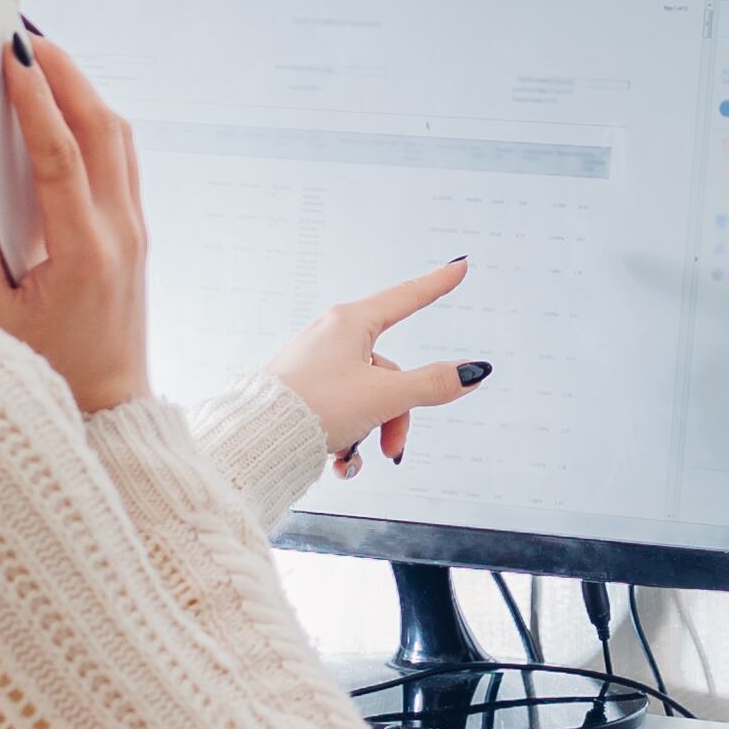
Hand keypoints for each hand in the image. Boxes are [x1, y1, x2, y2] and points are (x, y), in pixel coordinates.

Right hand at [0, 35, 149, 415]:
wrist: (107, 405)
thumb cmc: (45, 367)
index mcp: (85, 251)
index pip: (61, 155)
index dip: (35, 100)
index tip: (15, 56)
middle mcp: (120, 232)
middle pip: (102, 129)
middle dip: (67, 74)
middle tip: (27, 36)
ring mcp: (135, 229)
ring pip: (119, 138)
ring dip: (84, 91)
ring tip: (44, 59)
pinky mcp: (135, 230)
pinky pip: (120, 158)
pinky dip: (94, 121)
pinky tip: (64, 106)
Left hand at [270, 259, 489, 477]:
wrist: (257, 440)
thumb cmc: (314, 406)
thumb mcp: (384, 396)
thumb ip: (432, 384)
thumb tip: (471, 372)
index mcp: (350, 324)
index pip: (406, 297)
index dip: (437, 284)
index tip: (458, 266)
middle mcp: (332, 338)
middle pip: (389, 372)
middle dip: (396, 415)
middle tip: (393, 449)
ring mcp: (316, 365)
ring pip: (367, 398)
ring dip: (371, 432)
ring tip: (353, 458)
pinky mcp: (302, 391)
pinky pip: (342, 411)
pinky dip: (347, 438)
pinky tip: (338, 461)